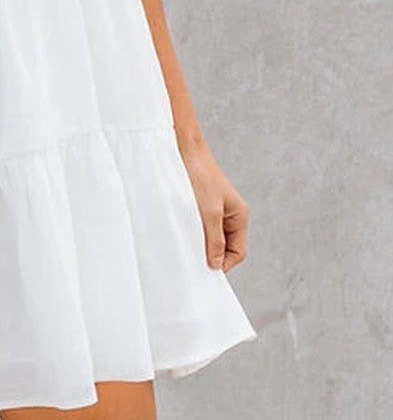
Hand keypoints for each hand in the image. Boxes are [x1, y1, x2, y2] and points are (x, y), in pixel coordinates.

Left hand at [177, 137, 249, 272]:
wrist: (183, 149)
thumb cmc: (199, 176)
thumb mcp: (209, 212)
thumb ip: (214, 240)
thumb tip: (216, 265)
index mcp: (239, 216)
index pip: (237, 252)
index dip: (223, 264)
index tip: (204, 271)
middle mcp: (229, 214)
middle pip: (224, 246)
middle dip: (210, 255)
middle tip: (192, 261)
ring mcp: (214, 210)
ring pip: (210, 237)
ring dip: (199, 243)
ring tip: (185, 245)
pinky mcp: (199, 205)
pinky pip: (199, 226)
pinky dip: (192, 232)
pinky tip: (180, 233)